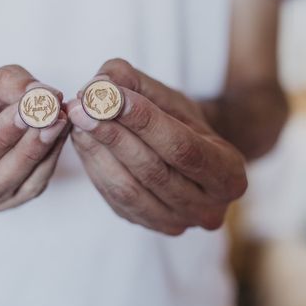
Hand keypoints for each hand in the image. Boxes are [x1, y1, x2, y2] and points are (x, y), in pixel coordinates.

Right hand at [0, 65, 68, 226]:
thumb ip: (1, 85)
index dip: (0, 137)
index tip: (29, 110)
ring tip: (61, 115)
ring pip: (20, 186)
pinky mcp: (6, 203)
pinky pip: (33, 185)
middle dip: (28, 145)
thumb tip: (42, 93)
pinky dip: (49, 156)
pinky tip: (60, 129)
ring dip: (45, 150)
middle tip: (53, 113)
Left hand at [67, 59, 246, 234]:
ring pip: (127, 189)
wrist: (184, 152)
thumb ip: (132, 82)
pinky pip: (112, 197)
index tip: (111, 96)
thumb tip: (96, 86)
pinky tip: (81, 139)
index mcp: (229, 175)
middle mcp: (207, 209)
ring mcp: (174, 223)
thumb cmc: (178, 119)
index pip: (183, 148)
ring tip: (76, 118)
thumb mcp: (165, 94)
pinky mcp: (143, 223)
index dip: (146, 122)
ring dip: (97, 151)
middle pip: (153, 171)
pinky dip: (93, 166)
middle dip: (113, 134)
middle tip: (81, 106)